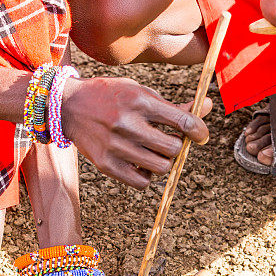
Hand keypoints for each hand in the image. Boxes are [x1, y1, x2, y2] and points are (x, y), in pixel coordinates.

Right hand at [61, 75, 211, 187]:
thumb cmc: (111, 97)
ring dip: (163, 161)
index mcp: (139, 101)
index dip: (198, 130)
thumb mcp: (140, 93)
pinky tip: (141, 164)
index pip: (181, 120)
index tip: (200, 135)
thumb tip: (207, 107)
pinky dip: (147, 176)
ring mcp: (116, 147)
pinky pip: (142, 183)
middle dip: (177, 146)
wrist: (68, 107)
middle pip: (172, 148)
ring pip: (160, 167)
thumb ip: (172, 107)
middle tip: (169, 141)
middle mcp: (128, 124)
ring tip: (154, 152)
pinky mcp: (107, 165)